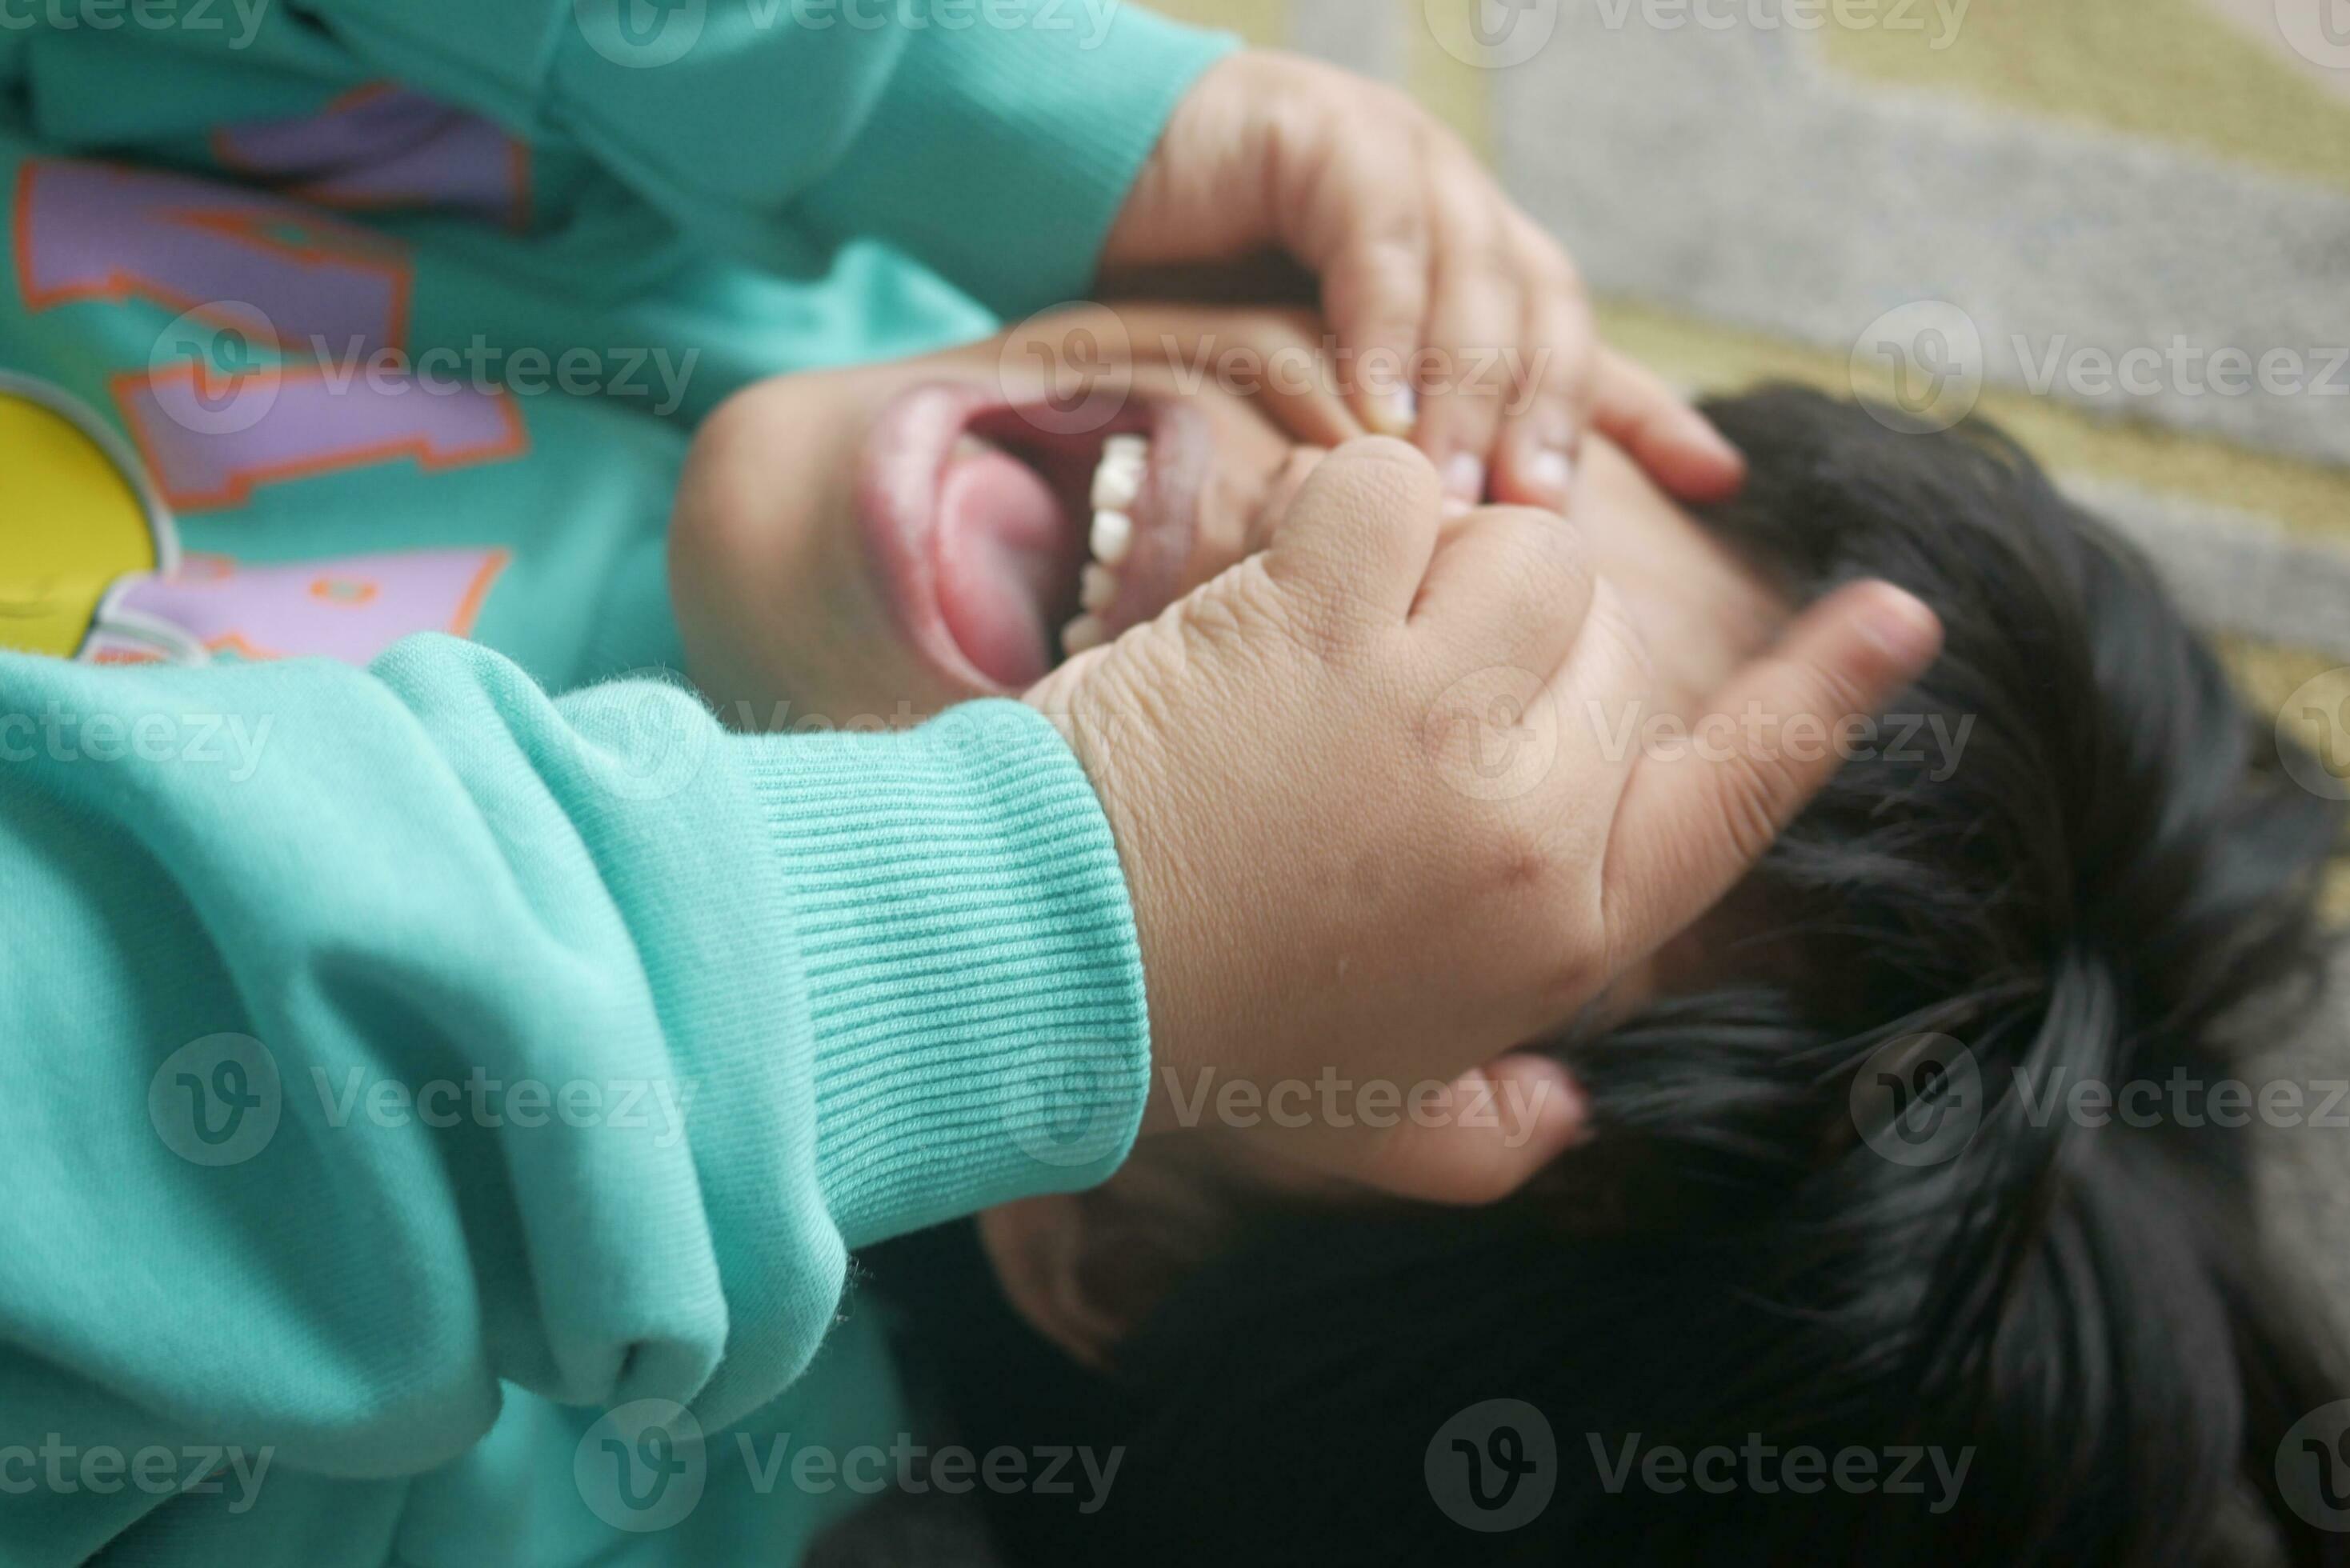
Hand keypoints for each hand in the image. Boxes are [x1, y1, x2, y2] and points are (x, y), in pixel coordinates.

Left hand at [1025, 438, 1939, 1203]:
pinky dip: (1339, 509)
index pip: (1742, 789)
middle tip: (1381, 697)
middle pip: (1608, 635)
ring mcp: (1432, 708)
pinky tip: (1277, 587)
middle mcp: (1530, 813)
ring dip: (1432, 562)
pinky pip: (1393, 485)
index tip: (1899, 612)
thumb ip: (1497, 1134)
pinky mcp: (1322, 616)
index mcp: (1566, 926)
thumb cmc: (1207, 1042)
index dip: (1827, 695)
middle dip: (1509, 644)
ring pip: (1519, 541)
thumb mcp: (1375, 1132)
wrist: (1039, 971)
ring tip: (1330, 640)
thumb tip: (1570, 1115)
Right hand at [1101, 51, 1745, 514]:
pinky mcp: (1330, 140)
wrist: (1080, 191)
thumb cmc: (1189, 312)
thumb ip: (1388, 456)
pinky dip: (1383, 332)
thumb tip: (1454, 549)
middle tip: (1538, 528)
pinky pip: (1379, 243)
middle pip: (1544, 315)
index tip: (1718, 481)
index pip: (1580, 344)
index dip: (1648, 409)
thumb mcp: (1309, 399)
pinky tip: (1376, 416)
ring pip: (1475, 281)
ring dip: (1468, 396)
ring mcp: (1404, 167)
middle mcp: (1457, 212)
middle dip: (1547, 424)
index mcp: (1471, 270)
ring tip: (1453, 495)